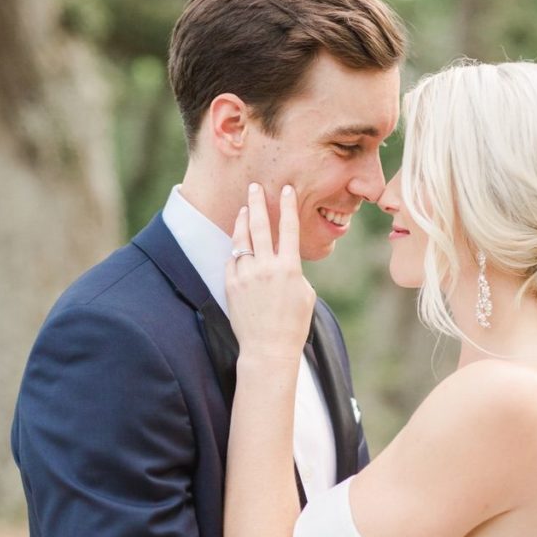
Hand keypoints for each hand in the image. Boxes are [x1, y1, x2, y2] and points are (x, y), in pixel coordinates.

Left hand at [226, 184, 315, 361]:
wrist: (268, 349)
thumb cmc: (292, 325)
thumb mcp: (305, 295)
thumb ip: (294, 272)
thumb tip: (284, 260)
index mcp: (289, 268)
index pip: (288, 229)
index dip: (287, 207)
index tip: (285, 189)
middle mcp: (265, 268)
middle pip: (260, 226)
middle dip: (258, 203)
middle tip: (255, 186)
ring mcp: (245, 276)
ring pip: (241, 240)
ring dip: (243, 222)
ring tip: (244, 209)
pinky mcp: (231, 285)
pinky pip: (232, 261)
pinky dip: (237, 251)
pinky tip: (239, 244)